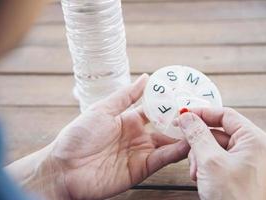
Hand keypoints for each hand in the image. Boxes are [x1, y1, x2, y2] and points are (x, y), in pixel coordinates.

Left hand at [6, 74, 190, 199]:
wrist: (64, 168)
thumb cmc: (78, 136)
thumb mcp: (103, 109)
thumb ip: (126, 96)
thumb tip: (146, 77)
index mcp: (128, 120)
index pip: (154, 110)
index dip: (169, 104)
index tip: (186, 95)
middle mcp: (137, 136)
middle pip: (165, 128)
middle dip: (181, 122)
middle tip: (200, 113)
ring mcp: (140, 153)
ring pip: (168, 144)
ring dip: (183, 137)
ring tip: (201, 128)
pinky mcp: (141, 169)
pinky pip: (162, 159)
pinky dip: (176, 153)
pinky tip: (189, 144)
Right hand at [174, 107, 265, 199]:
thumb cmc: (233, 196)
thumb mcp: (210, 161)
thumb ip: (197, 134)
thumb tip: (187, 116)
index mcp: (254, 139)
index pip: (226, 115)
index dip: (203, 113)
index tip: (183, 114)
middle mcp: (251, 147)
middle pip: (217, 131)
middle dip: (199, 142)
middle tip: (185, 146)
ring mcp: (243, 159)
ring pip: (212, 146)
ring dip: (199, 156)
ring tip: (196, 171)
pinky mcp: (235, 170)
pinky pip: (214, 158)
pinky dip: (203, 165)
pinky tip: (199, 177)